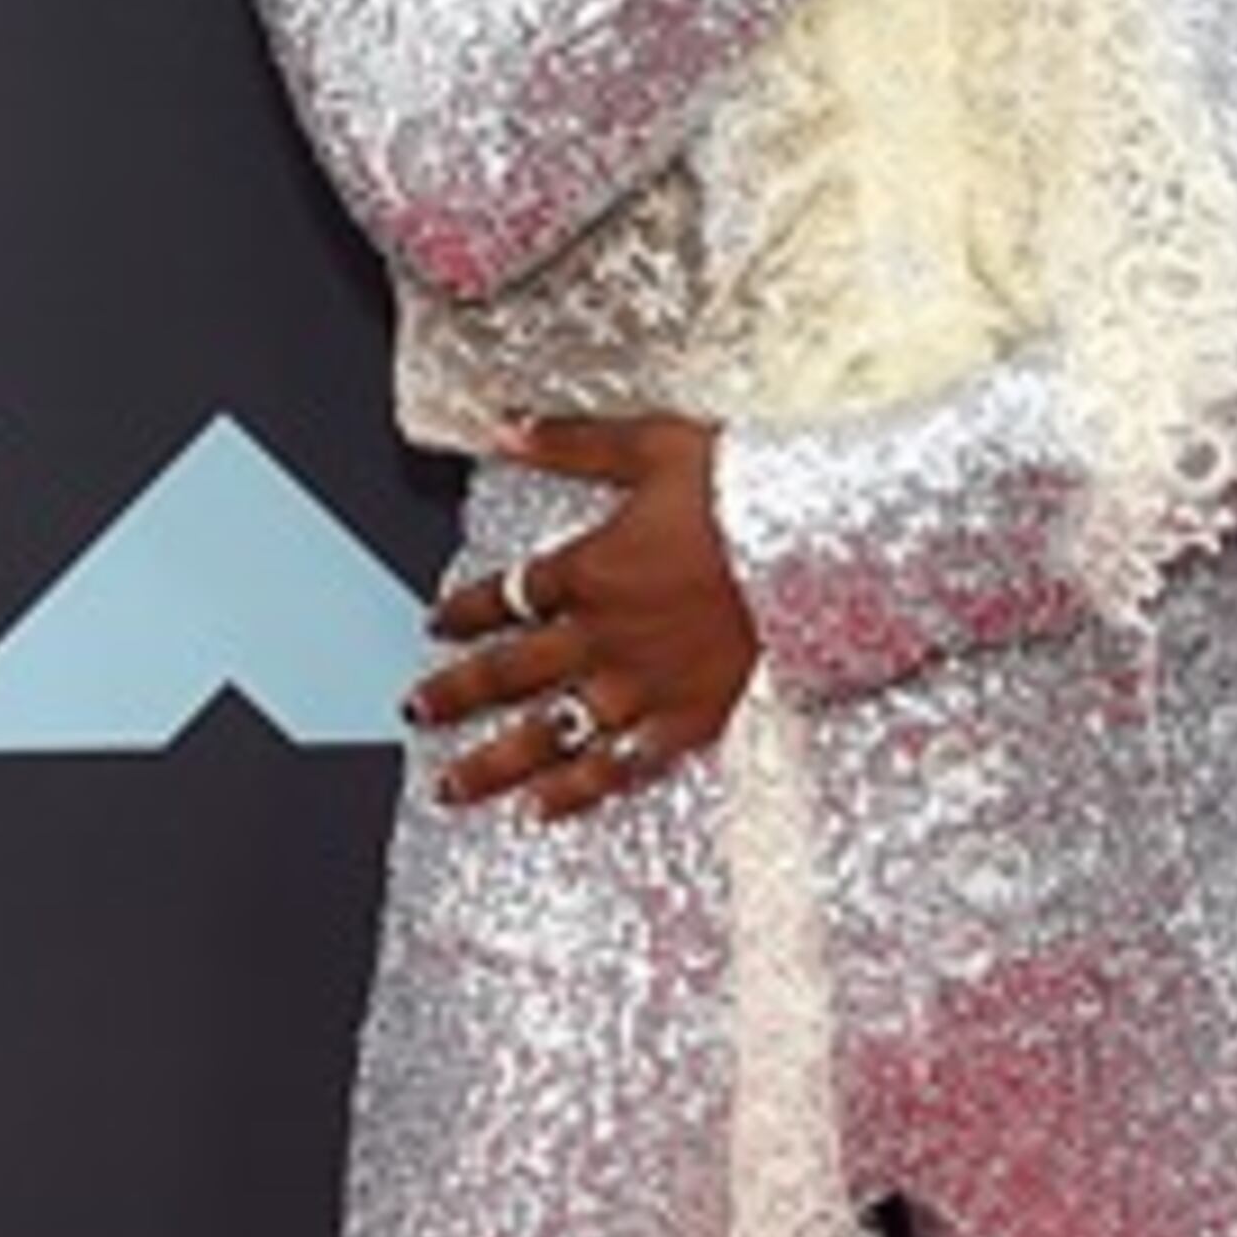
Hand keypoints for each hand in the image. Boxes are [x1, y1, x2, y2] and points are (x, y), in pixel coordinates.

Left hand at [407, 413, 759, 821]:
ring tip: (451, 787)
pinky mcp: (684, 719)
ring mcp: (639, 685)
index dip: (464, 610)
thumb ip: (574, 445)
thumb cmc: (745, 491)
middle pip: (505, 673)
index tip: (436, 623)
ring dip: (492, 762)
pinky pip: (617, 766)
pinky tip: (542, 809)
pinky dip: (577, 791)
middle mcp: (600, 635)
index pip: (505, 595)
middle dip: (453, 694)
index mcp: (588, 569)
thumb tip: (506, 426)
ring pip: (546, 733)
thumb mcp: (655, 446)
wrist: (821, 546)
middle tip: (415, 713)